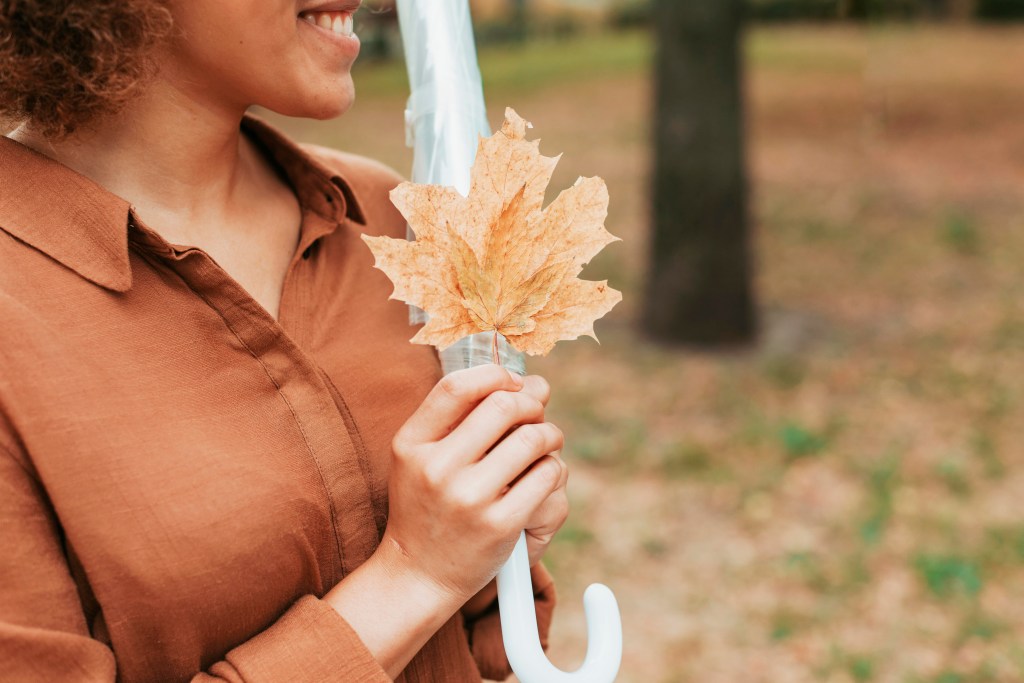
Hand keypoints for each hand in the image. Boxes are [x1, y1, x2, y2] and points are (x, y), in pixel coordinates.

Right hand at [380, 364, 568, 604]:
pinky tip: (544, 473)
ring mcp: (470, 498)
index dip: (495, 374)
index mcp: (412, 444)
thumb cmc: (427, 505)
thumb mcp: (420, 456)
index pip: (457, 387)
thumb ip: (462, 415)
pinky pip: (547, 475)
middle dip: (530, 403)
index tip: (512, 383)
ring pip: (533, 438)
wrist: (418, 574)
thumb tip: (534, 382)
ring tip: (546, 442)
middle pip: (503, 406)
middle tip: (536, 415)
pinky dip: (553, 467)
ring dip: (549, 434)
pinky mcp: (501, 524)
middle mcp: (437, 468)